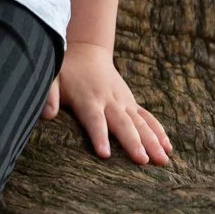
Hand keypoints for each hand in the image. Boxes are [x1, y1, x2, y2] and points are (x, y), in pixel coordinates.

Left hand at [42, 41, 170, 165]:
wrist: (88, 52)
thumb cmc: (66, 72)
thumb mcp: (53, 79)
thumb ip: (50, 96)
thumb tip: (46, 115)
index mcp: (88, 100)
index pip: (94, 120)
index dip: (99, 136)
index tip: (105, 154)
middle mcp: (109, 101)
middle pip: (123, 124)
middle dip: (133, 143)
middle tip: (143, 161)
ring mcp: (124, 102)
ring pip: (140, 123)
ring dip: (152, 141)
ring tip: (163, 160)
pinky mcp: (131, 103)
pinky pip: (148, 118)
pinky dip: (159, 131)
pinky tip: (168, 148)